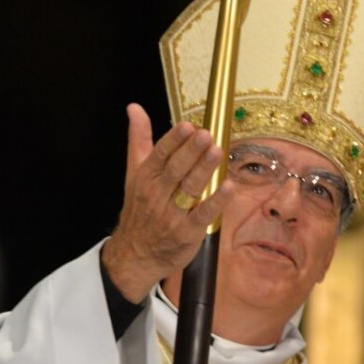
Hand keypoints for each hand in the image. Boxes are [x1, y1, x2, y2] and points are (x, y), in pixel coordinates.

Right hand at [101, 103, 233, 301]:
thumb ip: (139, 139)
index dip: (173, 140)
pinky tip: (229, 186)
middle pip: (175, 170)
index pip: (159, 155)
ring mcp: (172, 214)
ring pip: (189, 188)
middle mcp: (156, 194)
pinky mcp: (187, 232)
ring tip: (218, 151)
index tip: (187, 126)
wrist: (134, 255)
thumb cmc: (140, 209)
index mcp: (145, 178)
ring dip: (204, 170)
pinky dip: (216, 201)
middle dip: (191, 152)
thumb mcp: (134, 174)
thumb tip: (135, 108)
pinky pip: (203, 214)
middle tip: (206, 134)